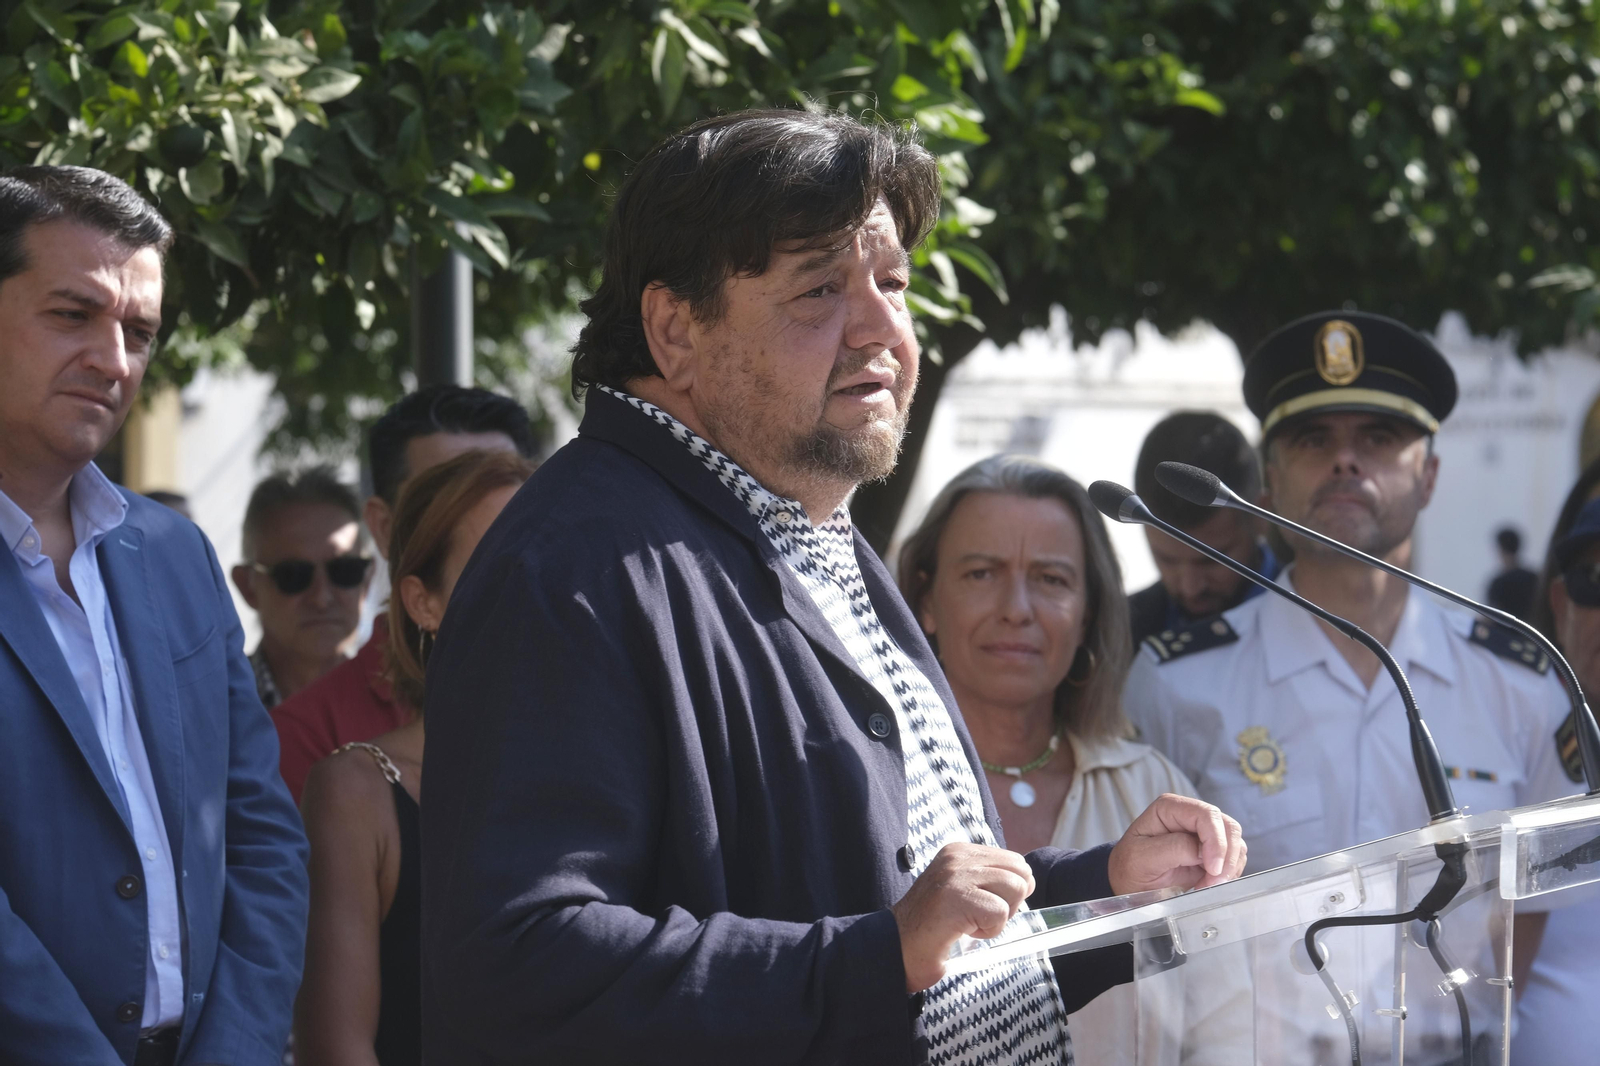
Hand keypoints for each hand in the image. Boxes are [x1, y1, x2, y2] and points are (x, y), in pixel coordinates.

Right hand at [891, 842, 1034, 992]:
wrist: (897, 947)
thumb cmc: (931, 926)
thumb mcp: (959, 888)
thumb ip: (986, 878)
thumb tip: (1027, 881)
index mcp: (959, 852)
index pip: (1013, 860)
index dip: (1008, 890)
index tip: (979, 905)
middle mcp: (958, 857)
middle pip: (1020, 872)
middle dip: (1010, 901)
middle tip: (979, 916)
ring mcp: (957, 875)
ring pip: (1015, 889)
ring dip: (999, 917)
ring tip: (969, 923)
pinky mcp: (959, 897)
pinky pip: (1001, 913)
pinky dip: (988, 931)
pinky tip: (963, 932)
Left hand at [1108, 793, 1246, 894]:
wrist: (1129, 883)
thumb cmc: (1129, 867)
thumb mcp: (1142, 858)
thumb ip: (1173, 849)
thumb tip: (1203, 851)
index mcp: (1170, 808)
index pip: (1206, 815)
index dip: (1216, 841)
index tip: (1213, 869)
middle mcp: (1190, 815)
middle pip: (1227, 826)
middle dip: (1226, 857)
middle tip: (1214, 882)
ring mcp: (1203, 833)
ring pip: (1235, 842)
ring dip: (1228, 867)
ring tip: (1207, 885)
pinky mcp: (1212, 851)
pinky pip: (1234, 858)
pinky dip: (1229, 873)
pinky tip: (1209, 884)